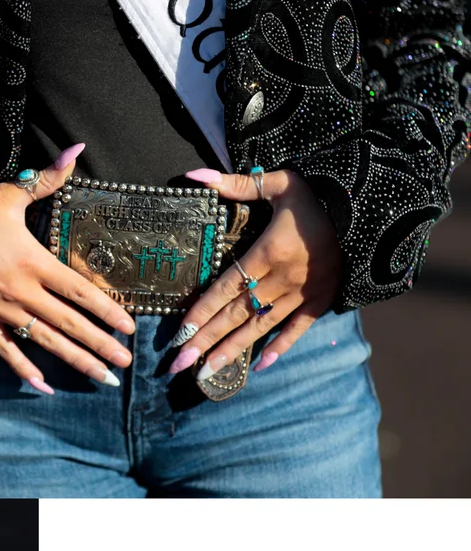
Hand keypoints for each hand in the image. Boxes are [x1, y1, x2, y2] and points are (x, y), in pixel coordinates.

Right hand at [0, 143, 136, 392]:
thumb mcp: (7, 196)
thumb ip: (46, 180)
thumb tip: (75, 151)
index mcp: (34, 262)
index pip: (80, 291)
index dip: (107, 310)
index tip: (129, 327)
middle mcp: (23, 292)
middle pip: (71, 324)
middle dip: (101, 345)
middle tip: (126, 363)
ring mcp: (2, 312)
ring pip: (47, 343)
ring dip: (76, 361)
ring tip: (103, 378)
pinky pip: (7, 352)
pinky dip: (25, 371)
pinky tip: (45, 387)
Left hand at [169, 166, 344, 379]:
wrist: (372, 210)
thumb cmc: (320, 194)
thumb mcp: (279, 182)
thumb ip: (235, 184)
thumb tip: (194, 176)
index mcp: (268, 253)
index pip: (225, 288)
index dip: (201, 312)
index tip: (178, 335)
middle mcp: (283, 279)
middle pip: (236, 315)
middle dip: (205, 341)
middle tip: (178, 366)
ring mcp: (303, 293)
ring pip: (260, 327)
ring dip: (232, 351)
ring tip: (206, 374)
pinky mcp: (322, 299)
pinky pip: (298, 328)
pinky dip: (280, 347)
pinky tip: (260, 366)